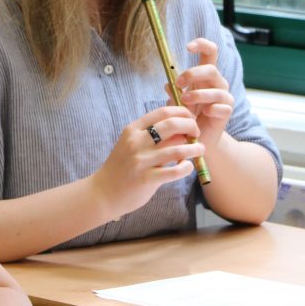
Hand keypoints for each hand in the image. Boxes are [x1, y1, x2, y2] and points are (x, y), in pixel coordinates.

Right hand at [91, 104, 205, 216]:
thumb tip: (180, 128)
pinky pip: (175, 171)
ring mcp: (141, 161)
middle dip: (190, 126)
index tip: (190, 118)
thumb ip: (151, 135)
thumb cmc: (122, 166)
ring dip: (194, 148)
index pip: (162, 112)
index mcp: (132, 130)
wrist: (103, 192)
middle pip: (172, 125)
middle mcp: (136, 142)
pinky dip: (186, 167)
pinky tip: (188, 167)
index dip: (181, 112)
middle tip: (196, 133)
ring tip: (200, 150)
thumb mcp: (131, 144)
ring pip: (177, 149)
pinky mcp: (147, 179)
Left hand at [173, 38, 233, 145]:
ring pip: (216, 90)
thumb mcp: (178, 101)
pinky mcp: (227, 112)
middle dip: (193, 74)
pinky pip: (221, 107)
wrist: (199, 138)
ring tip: (184, 101)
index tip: (188, 47)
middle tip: (178, 84)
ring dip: (198, 94)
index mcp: (206, 75)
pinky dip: (211, 109)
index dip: (202, 45)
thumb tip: (168, 83)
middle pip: (211, 69)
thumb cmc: (188, 115)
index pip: (210, 52)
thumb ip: (174, 91)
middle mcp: (218, 83)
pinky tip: (203, 113)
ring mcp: (224, 97)